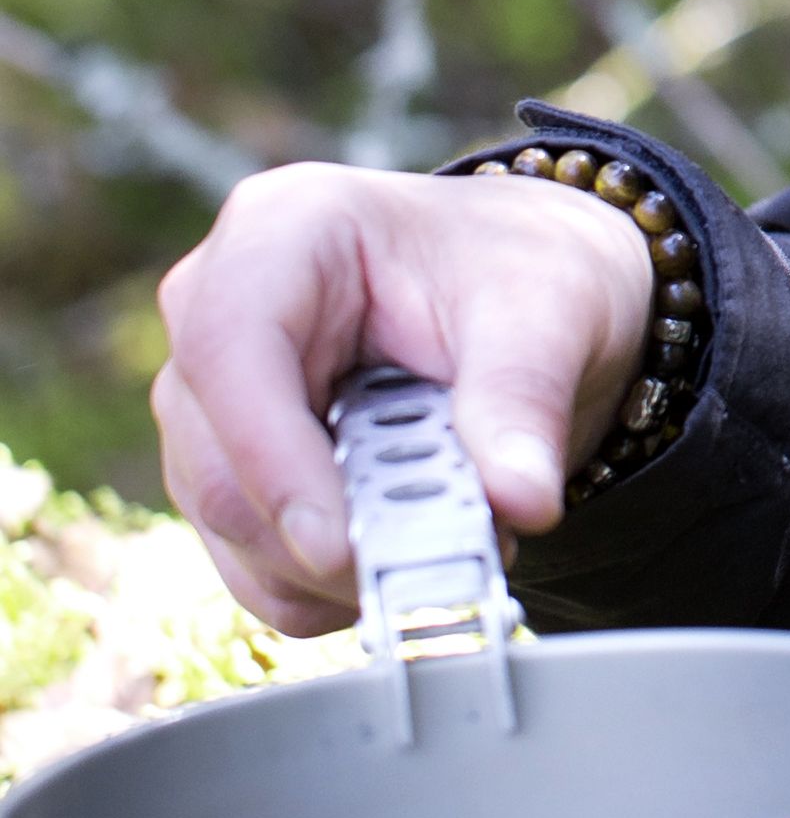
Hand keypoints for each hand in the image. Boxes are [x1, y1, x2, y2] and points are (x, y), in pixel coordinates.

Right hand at [155, 164, 656, 634]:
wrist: (528, 297)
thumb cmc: (522, 274)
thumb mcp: (548, 314)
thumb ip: (524, 401)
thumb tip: (522, 500)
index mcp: (285, 228)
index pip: (232, 346)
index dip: (271, 457)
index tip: (336, 546)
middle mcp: (220, 306)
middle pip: (215, 457)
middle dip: (322, 538)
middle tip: (439, 566)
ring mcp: (213, 396)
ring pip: (227, 524)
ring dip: (335, 570)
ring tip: (457, 540)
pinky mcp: (228, 467)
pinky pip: (250, 562)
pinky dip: (327, 588)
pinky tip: (411, 553)